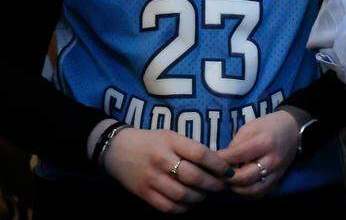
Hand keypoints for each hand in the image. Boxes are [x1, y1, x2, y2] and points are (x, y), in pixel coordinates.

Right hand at [102, 128, 229, 213]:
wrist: (116, 149)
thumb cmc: (150, 141)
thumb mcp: (171, 136)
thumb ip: (190, 148)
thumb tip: (218, 164)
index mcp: (171, 141)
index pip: (201, 154)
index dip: (219, 165)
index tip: (230, 171)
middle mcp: (161, 160)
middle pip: (194, 177)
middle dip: (213, 185)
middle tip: (222, 186)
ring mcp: (151, 178)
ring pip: (183, 195)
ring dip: (199, 197)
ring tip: (205, 194)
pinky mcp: (143, 193)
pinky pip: (168, 206)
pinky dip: (183, 208)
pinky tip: (189, 203)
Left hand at [218, 111, 298, 198]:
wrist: (293, 131)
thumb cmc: (268, 126)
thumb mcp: (250, 128)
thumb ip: (235, 146)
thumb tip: (219, 161)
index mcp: (264, 143)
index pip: (236, 156)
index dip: (219, 160)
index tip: (207, 161)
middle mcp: (272, 161)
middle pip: (243, 178)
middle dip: (224, 178)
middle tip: (213, 174)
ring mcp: (276, 174)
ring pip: (250, 190)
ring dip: (234, 188)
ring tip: (225, 180)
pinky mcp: (276, 181)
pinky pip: (258, 194)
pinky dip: (245, 192)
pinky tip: (238, 185)